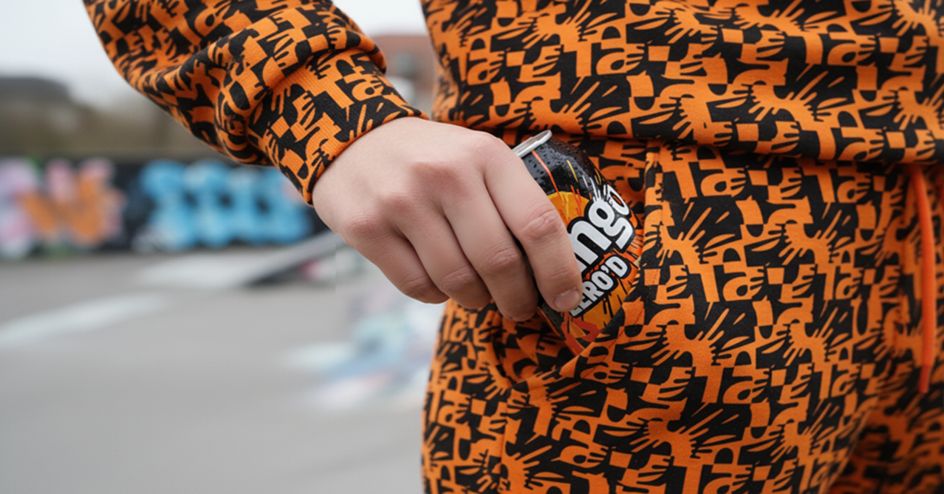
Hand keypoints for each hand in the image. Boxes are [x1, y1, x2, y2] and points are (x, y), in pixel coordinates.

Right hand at [311, 117, 582, 320]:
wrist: (353, 141)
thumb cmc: (434, 160)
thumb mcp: (477, 158)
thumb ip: (512, 200)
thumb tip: (553, 273)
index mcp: (486, 155)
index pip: (537, 223)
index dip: (558, 270)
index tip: (566, 298)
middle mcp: (446, 174)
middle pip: (499, 261)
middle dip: (517, 298)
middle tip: (520, 308)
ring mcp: (402, 201)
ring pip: (457, 280)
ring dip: (476, 299)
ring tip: (478, 294)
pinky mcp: (367, 228)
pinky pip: (417, 286)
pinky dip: (437, 295)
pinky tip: (439, 281)